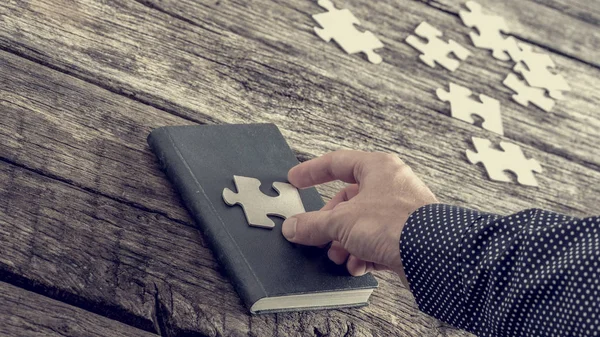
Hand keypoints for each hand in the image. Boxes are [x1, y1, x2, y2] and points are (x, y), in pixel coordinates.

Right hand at [282, 150, 437, 287]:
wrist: (435, 255)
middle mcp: (391, 186)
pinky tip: (356, 265)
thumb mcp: (342, 221)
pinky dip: (362, 254)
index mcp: (378, 168)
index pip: (338, 163)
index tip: (296, 179)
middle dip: (330, 222)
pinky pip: (376, 242)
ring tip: (337, 255)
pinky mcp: (407, 236)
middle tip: (316, 234)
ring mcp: (400, 212)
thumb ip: (313, 224)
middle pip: (347, 200)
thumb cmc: (397, 224)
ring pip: (361, 224)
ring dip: (344, 242)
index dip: (312, 171)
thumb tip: (294, 227)